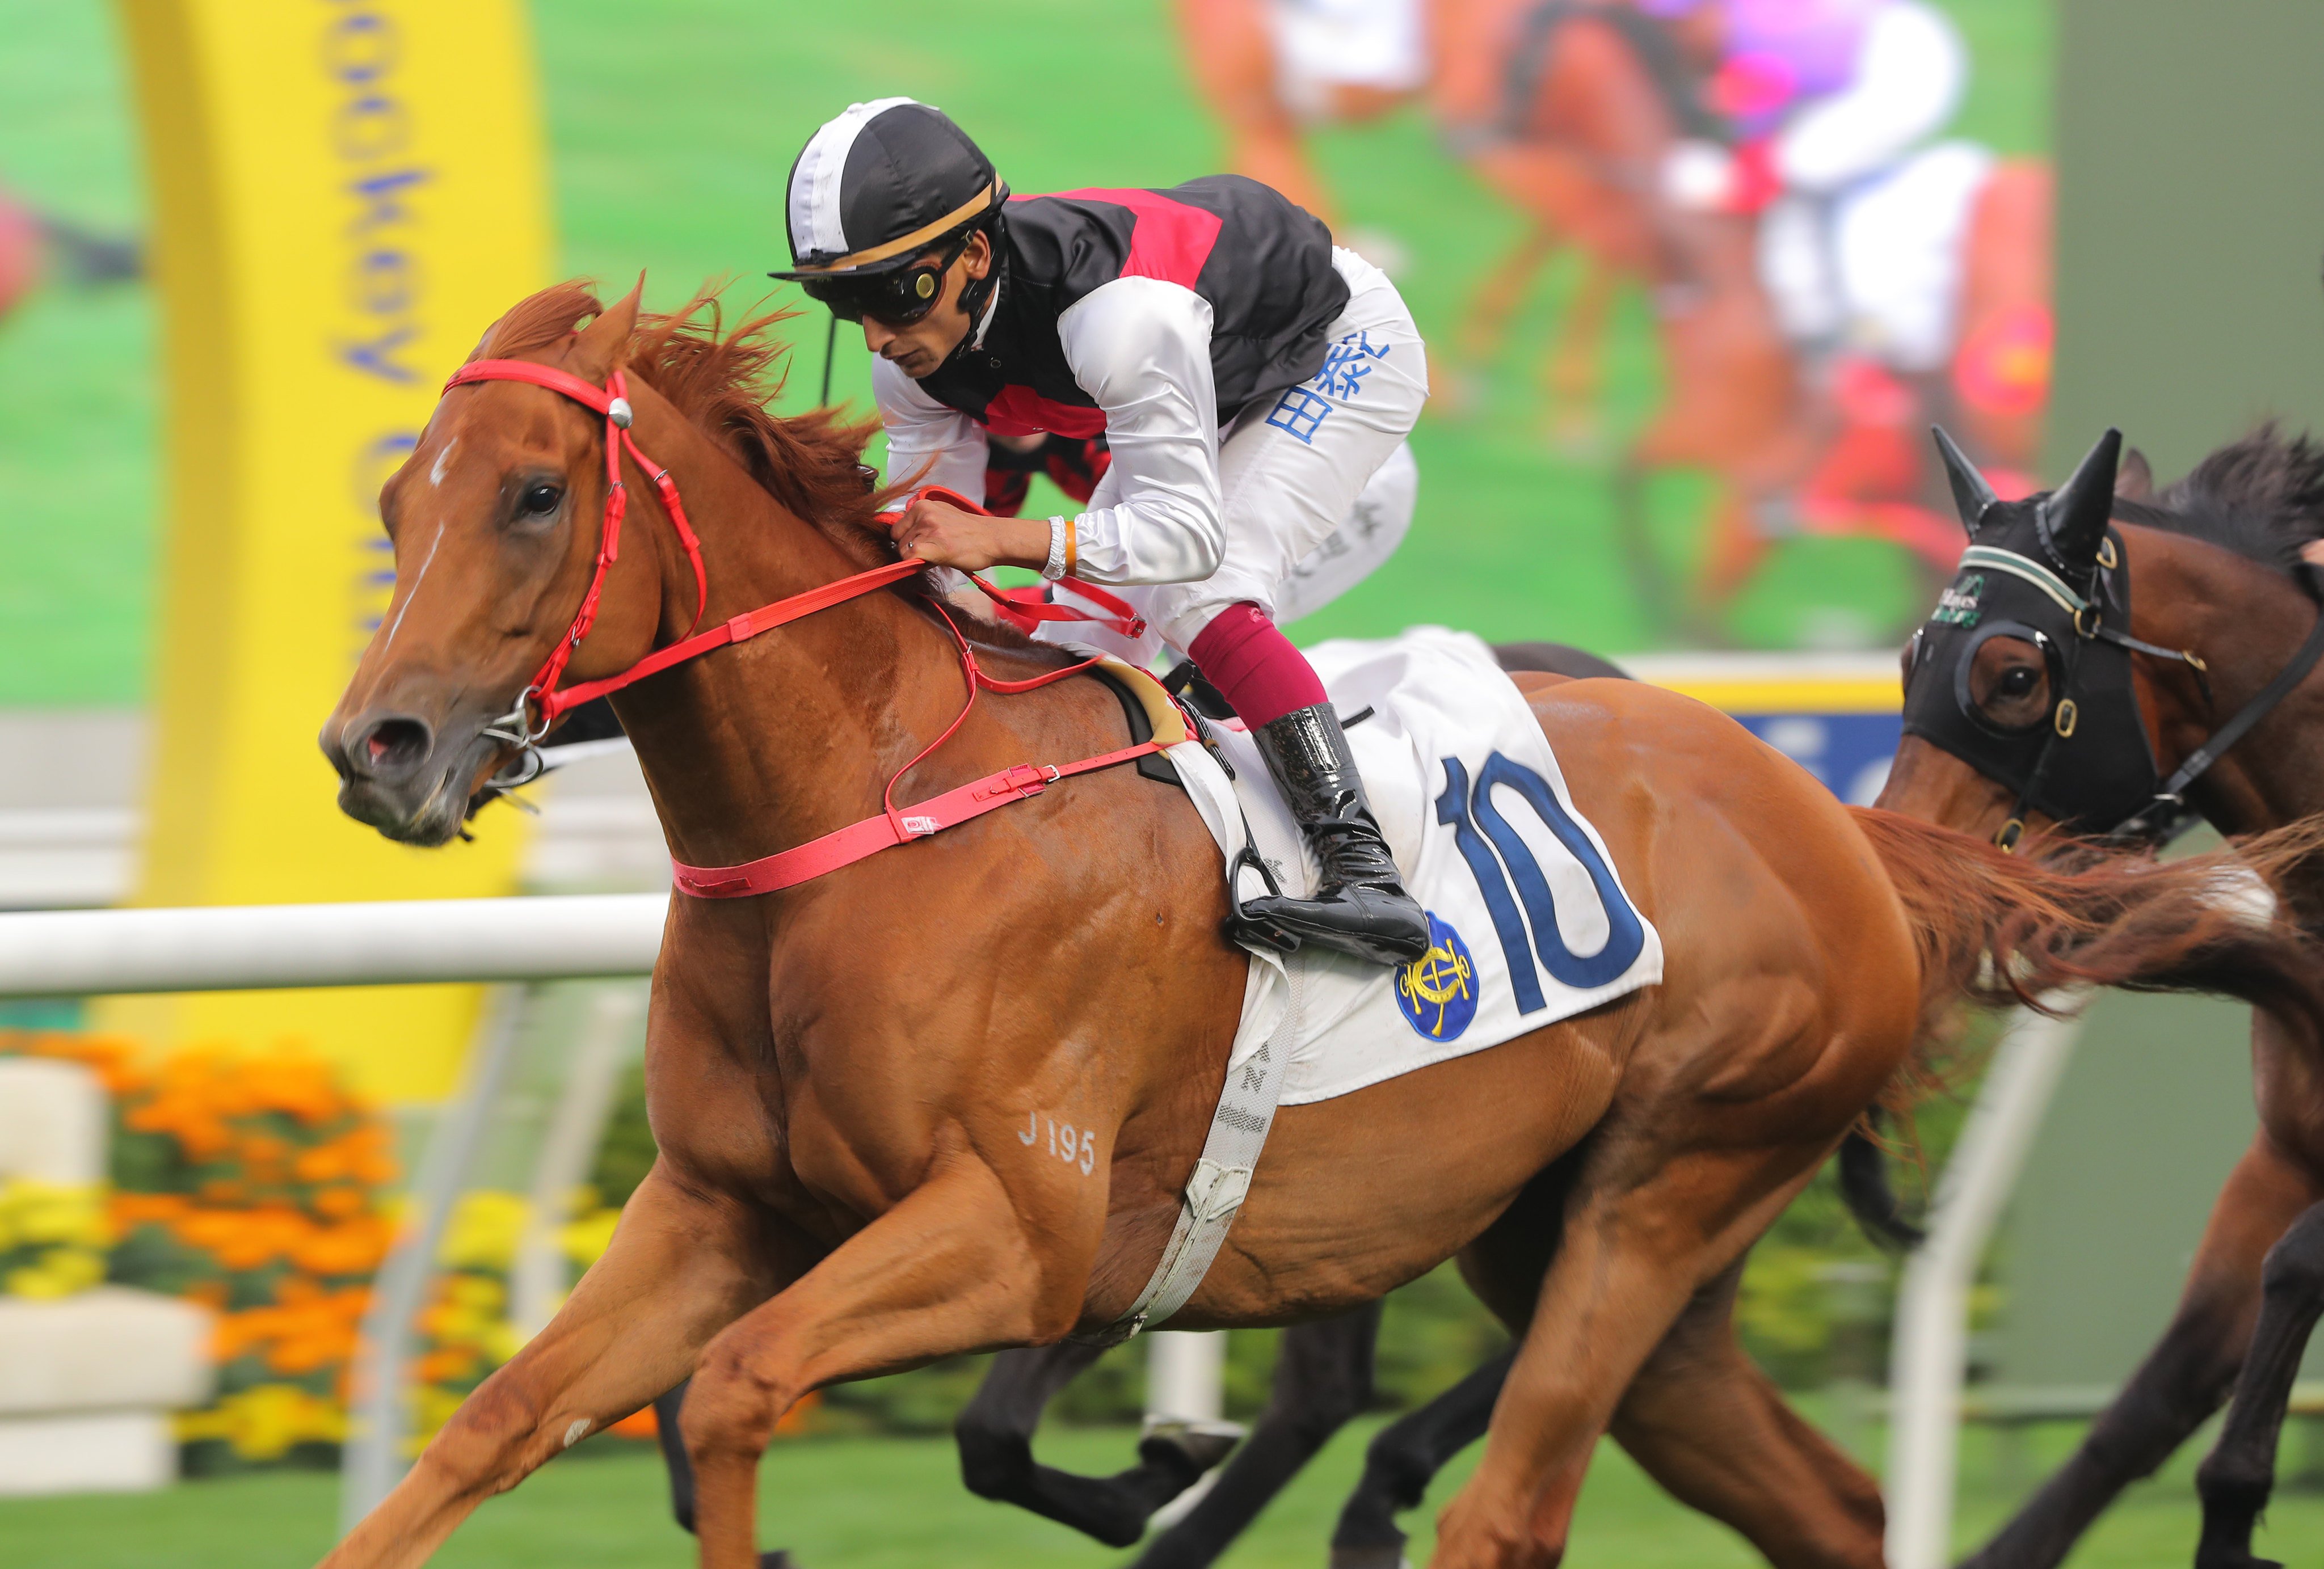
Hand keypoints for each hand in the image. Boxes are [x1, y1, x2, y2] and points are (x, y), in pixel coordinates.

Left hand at [889, 496, 1052, 572]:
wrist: (993, 539)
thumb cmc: (970, 532)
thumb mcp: (944, 515)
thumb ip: (922, 520)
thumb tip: (900, 533)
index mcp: (923, 504)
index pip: (897, 526)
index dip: (909, 539)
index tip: (926, 543)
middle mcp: (922, 512)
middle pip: (897, 539)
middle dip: (912, 548)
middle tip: (935, 550)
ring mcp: (925, 528)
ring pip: (903, 550)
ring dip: (917, 557)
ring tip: (940, 554)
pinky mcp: (928, 545)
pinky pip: (908, 559)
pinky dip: (919, 564)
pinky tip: (938, 560)